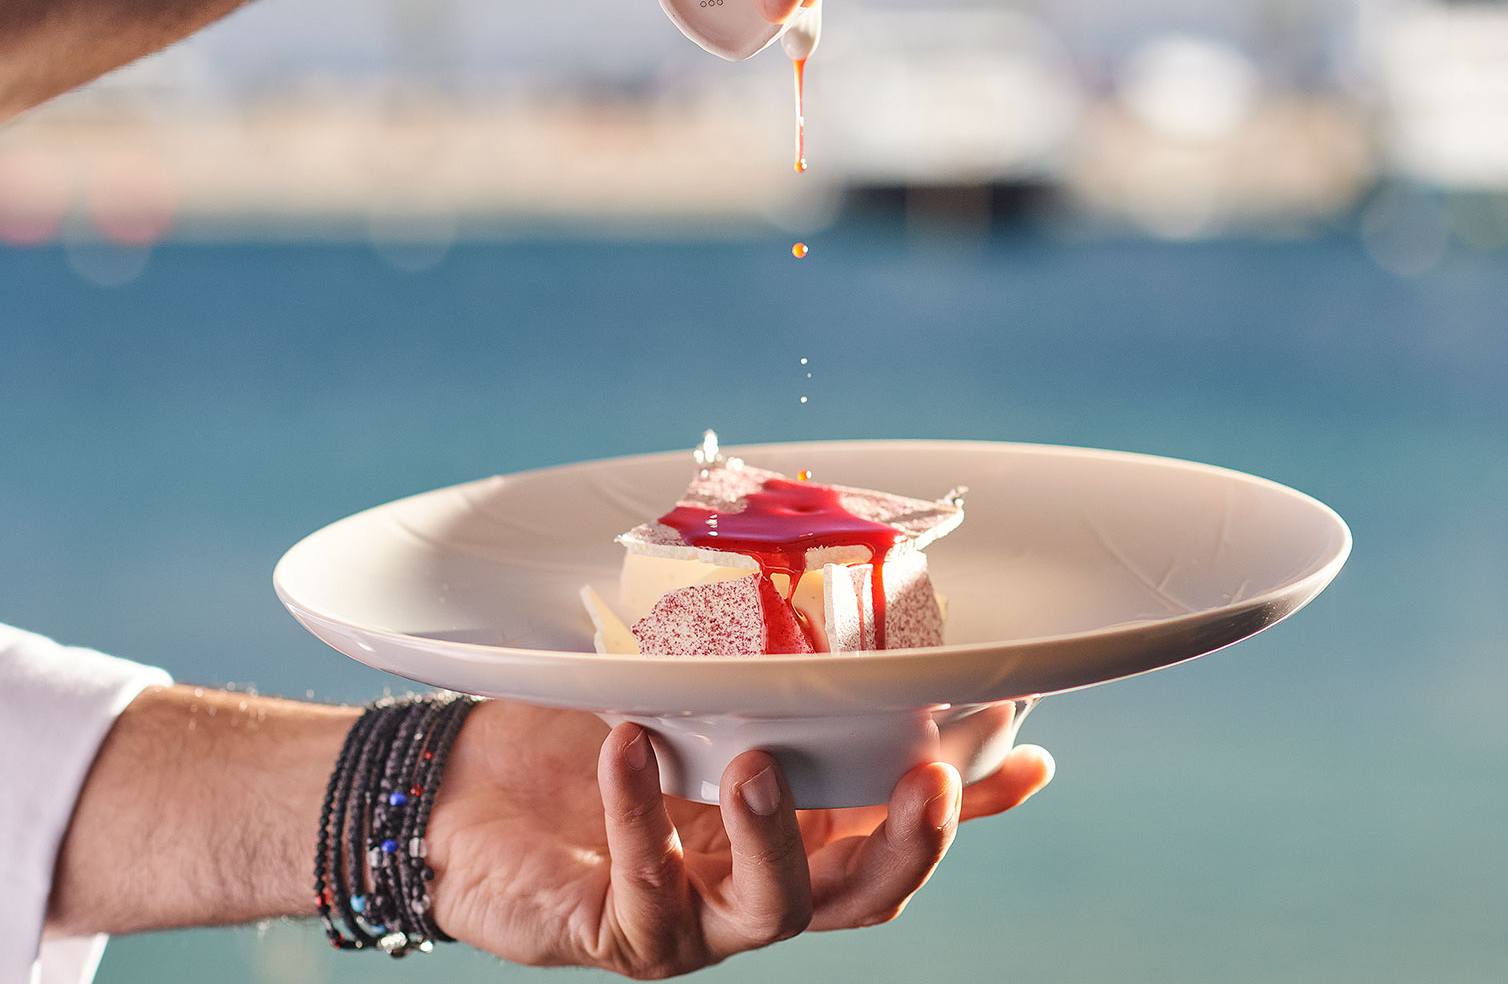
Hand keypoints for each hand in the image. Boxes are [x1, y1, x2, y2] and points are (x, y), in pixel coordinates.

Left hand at [425, 702, 1053, 976]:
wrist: (459, 787)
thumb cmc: (583, 730)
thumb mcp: (683, 687)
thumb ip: (759, 668)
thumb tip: (830, 590)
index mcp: (797, 826)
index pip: (905, 823)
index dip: (974, 802)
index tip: (1029, 749)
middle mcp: (761, 881)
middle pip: (867, 892)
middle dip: (912, 842)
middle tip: (930, 780)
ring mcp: (697, 919)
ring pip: (773, 911)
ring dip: (776, 836)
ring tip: (758, 761)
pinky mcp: (619, 936)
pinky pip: (645, 887)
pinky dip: (639, 812)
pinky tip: (629, 741)